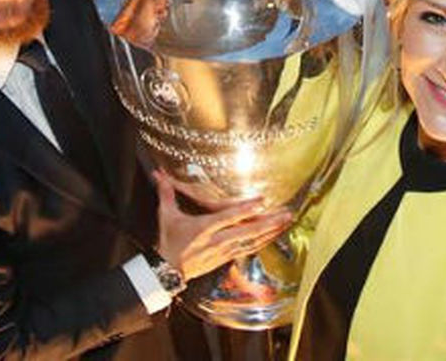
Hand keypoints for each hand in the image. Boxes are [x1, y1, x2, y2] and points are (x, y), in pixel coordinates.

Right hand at [153, 170, 292, 280]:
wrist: (168, 271)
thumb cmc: (169, 242)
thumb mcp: (167, 217)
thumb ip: (166, 194)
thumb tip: (159, 175)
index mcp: (203, 228)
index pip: (227, 217)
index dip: (245, 209)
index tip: (261, 201)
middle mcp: (216, 240)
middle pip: (246, 230)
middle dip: (268, 222)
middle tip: (286, 213)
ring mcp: (224, 250)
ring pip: (251, 241)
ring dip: (270, 231)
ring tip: (286, 221)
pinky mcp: (227, 257)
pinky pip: (249, 249)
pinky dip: (263, 241)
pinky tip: (274, 235)